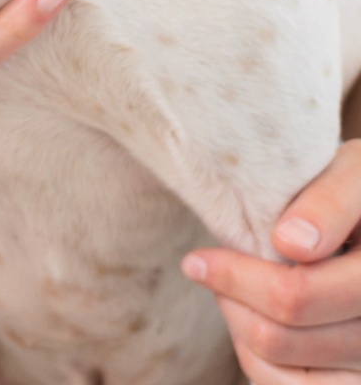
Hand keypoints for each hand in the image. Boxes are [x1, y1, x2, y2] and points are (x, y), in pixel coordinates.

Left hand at [182, 141, 360, 379]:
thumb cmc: (357, 192)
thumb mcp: (354, 175)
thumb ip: (331, 201)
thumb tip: (291, 242)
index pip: (296, 296)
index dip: (236, 279)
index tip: (196, 260)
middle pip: (283, 337)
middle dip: (232, 299)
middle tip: (206, 266)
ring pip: (286, 372)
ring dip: (242, 330)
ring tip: (230, 290)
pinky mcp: (355, 379)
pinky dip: (260, 363)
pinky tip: (250, 322)